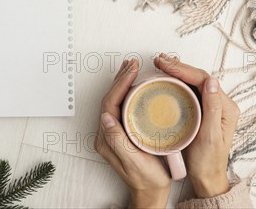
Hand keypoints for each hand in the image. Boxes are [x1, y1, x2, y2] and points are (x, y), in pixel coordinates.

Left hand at [95, 58, 170, 207]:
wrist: (151, 193)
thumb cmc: (147, 179)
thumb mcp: (134, 162)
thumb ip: (117, 140)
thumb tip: (104, 117)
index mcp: (106, 138)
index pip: (110, 103)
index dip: (120, 84)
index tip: (132, 70)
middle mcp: (107, 133)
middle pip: (111, 98)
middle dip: (121, 78)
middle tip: (132, 62)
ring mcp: (115, 131)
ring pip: (116, 100)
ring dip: (123, 82)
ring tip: (132, 67)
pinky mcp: (124, 131)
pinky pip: (123, 105)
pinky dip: (129, 91)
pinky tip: (137, 84)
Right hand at [154, 54, 240, 198]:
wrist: (207, 178)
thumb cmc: (208, 161)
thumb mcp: (210, 136)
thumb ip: (212, 108)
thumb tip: (211, 81)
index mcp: (225, 107)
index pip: (203, 79)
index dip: (183, 69)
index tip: (165, 65)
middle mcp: (221, 103)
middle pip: (198, 77)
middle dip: (178, 66)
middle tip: (159, 60)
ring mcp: (211, 106)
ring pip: (193, 82)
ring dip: (177, 71)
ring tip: (160, 64)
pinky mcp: (202, 111)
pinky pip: (190, 90)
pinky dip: (177, 82)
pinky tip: (166, 78)